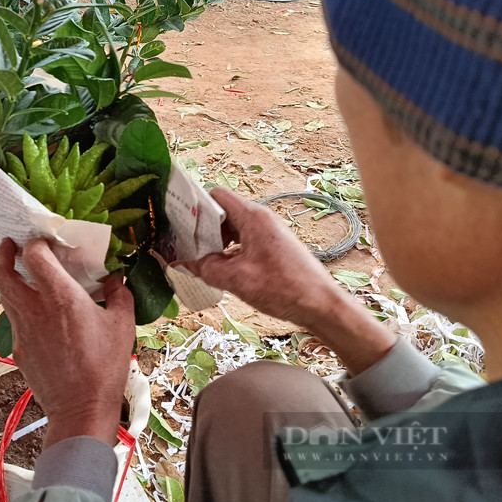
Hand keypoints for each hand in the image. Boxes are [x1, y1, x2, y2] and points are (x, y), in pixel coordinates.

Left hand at [0, 238, 135, 446]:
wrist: (80, 408)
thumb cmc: (106, 365)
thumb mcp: (123, 323)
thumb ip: (119, 292)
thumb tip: (114, 277)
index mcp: (60, 296)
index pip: (34, 255)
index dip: (36, 243)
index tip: (46, 242)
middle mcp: (34, 309)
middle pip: (0, 272)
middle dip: (2, 253)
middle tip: (11, 245)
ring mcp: (22, 330)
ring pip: (4, 295)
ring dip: (11, 280)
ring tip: (27, 277)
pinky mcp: (18, 349)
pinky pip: (15, 320)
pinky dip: (22, 308)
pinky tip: (41, 316)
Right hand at [189, 188, 395, 374]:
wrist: (322, 305)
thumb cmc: (284, 288)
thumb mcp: (238, 280)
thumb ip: (207, 269)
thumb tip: (185, 263)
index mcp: (253, 217)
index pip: (216, 195)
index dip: (195, 206)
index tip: (179, 223)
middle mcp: (262, 219)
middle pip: (223, 212)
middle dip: (202, 229)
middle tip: (186, 247)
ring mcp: (269, 233)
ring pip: (233, 228)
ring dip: (216, 243)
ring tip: (202, 262)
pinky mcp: (273, 247)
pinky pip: (244, 241)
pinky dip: (230, 252)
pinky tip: (223, 271)